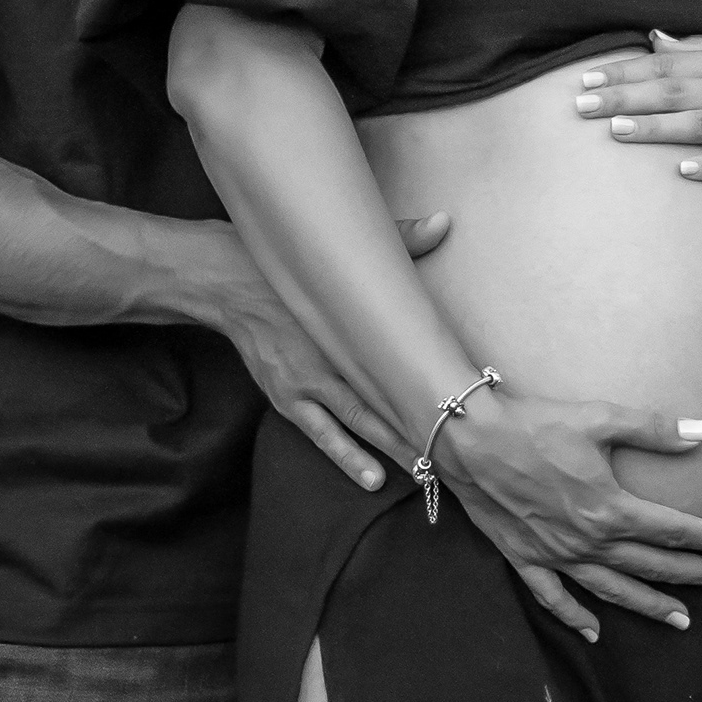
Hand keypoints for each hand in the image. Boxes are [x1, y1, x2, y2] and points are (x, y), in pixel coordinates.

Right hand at [203, 212, 452, 489]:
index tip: (473, 401)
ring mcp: (310, 383)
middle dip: (425, 423)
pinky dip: (348, 456)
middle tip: (462, 451)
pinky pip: (323, 434)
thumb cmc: (292, 267)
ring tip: (431, 473)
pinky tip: (374, 479)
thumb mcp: (341, 251)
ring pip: (363, 422)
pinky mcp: (288, 399)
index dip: (439, 379)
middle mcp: (336, 356)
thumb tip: (443, 222)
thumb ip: (399, 239)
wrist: (228, 281)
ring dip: (395, 447)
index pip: (407, 356)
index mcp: (357, 320)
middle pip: (391, 395)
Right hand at [435, 388, 701, 643]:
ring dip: (648, 605)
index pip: (672, 530)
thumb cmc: (537, 424)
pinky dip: (574, 617)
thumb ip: (654, 430)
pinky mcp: (526, 559)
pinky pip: (554, 598)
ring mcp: (556, 555)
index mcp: (610, 509)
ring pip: (612, 590)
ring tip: (681, 619)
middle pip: (651, 565)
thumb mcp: (601, 419)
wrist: (472, 440)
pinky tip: (592, 633)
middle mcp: (588, 541)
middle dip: (693, 575)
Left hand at [574, 33, 701, 189]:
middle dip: (626, 97)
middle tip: (581, 105)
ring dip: (657, 126)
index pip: (669, 65)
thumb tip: (657, 41)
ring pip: (701, 123)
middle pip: (675, 91)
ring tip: (616, 130)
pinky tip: (684, 171)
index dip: (626, 71)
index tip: (587, 78)